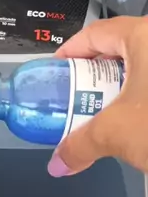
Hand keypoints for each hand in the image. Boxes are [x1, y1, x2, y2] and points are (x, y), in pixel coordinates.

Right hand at [48, 16, 147, 176]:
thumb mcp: (117, 134)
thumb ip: (80, 145)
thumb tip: (59, 163)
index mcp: (145, 35)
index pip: (95, 33)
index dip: (70, 52)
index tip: (56, 72)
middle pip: (124, 49)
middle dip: (99, 75)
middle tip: (79, 99)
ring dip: (127, 89)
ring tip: (110, 116)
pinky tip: (143, 122)